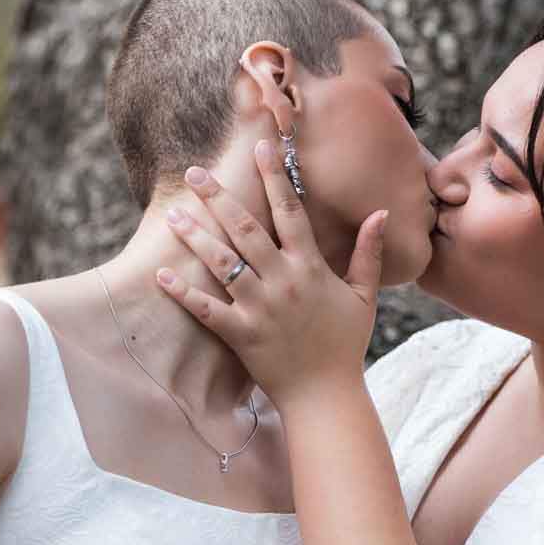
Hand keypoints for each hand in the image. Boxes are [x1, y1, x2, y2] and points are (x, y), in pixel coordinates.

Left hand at [156, 137, 386, 410]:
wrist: (326, 396)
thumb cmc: (345, 345)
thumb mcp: (364, 296)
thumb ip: (368, 253)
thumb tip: (381, 213)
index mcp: (310, 268)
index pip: (290, 211)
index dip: (275, 177)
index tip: (261, 148)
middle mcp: (283, 281)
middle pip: (246, 229)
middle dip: (219, 197)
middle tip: (194, 173)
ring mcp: (260, 308)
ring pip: (222, 263)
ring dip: (196, 236)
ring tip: (174, 214)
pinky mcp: (241, 335)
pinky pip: (206, 309)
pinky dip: (183, 292)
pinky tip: (162, 274)